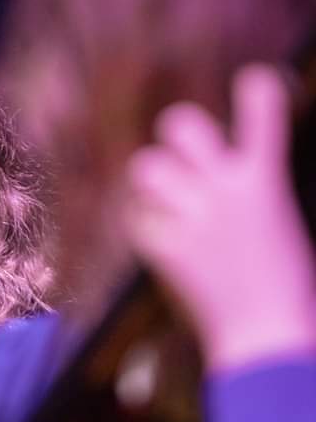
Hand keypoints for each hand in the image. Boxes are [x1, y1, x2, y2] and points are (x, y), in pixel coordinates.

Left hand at [124, 64, 315, 370]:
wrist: (267, 337)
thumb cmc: (288, 286)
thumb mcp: (282, 222)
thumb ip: (254, 188)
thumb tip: (230, 168)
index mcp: (266, 180)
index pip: (261, 108)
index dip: (255, 90)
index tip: (251, 84)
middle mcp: (223, 190)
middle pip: (181, 124)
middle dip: (181, 133)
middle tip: (187, 158)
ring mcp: (188, 217)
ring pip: (145, 165)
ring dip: (154, 179)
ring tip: (169, 200)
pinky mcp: (161, 247)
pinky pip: (134, 215)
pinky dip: (144, 223)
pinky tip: (162, 238)